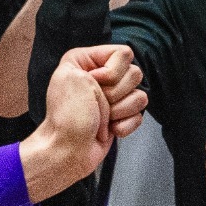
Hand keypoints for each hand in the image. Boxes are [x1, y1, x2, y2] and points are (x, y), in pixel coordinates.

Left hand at [22, 45, 146, 201]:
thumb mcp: (72, 75)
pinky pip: (139, 116)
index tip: (95, 82)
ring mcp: (112, 98)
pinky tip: (109, 129)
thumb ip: (99, 63)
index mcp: (85, 61)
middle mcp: (100, 77)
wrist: (67, 151)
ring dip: (121, 110)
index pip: (123, 53)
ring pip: (140, 96)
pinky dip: (124, 125)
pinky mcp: (120, 117)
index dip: (113, 71)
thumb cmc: (66, 117)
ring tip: (102, 118)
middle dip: (116, 92)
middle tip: (97, 104)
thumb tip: (120, 75)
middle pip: (135, 74)